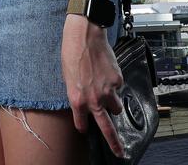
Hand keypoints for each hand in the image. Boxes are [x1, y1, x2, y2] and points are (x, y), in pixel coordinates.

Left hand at [61, 14, 124, 157]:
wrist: (85, 35)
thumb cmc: (72, 54)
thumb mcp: (67, 78)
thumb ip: (76, 94)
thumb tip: (83, 102)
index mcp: (77, 100)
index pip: (82, 124)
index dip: (82, 126)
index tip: (84, 128)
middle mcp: (94, 99)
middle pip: (107, 128)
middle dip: (114, 142)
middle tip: (119, 152)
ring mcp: (108, 90)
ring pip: (116, 106)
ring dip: (113, 103)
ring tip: (107, 91)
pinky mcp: (118, 79)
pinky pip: (119, 87)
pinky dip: (114, 83)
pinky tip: (107, 71)